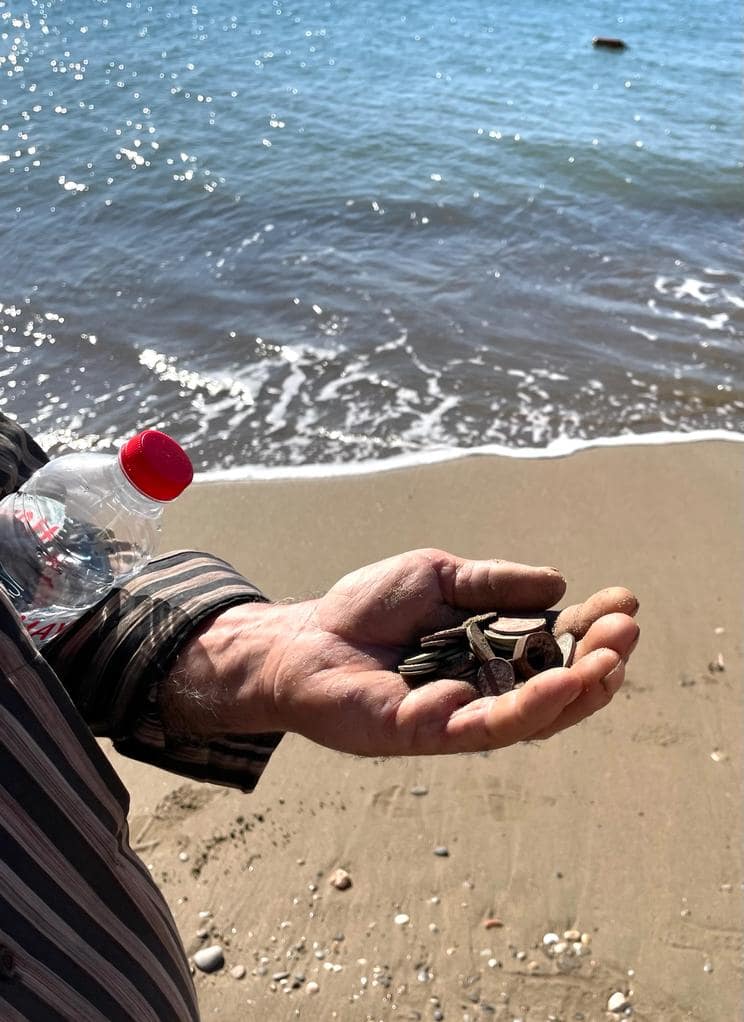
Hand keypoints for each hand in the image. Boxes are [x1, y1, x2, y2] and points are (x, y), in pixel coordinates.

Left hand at [166, 549, 638, 756]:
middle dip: (597, 662)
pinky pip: (479, 727)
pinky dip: (519, 708)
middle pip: (554, 687)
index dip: (591, 628)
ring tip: (607, 663)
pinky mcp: (425, 734)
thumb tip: (559, 584)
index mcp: (489, 651)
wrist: (304, 637)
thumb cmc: (366, 607)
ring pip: (529, 717)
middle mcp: (483, 688)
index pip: (554, 645)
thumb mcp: (439, 577)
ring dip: (573, 692)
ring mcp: (457, 716)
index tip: (625, 602)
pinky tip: (555, 682)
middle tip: (627, 632)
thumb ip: (494, 584)